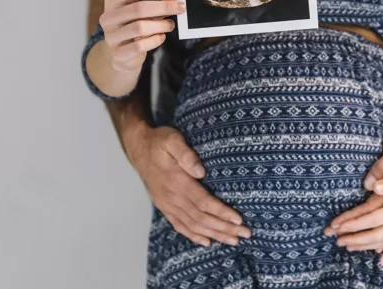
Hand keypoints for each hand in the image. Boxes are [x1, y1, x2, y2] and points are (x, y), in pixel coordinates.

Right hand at [100, 0, 183, 72]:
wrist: (121, 55)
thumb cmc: (133, 28)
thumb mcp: (139, 13)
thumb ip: (153, 4)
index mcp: (112, 1)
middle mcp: (108, 17)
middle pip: (139, 7)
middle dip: (164, 6)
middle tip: (180, 8)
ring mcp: (111, 36)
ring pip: (140, 27)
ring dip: (161, 25)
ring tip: (170, 25)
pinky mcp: (118, 54)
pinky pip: (140, 46)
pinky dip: (155, 40)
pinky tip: (161, 37)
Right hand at [128, 125, 250, 246]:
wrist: (138, 147)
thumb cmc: (158, 141)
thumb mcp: (172, 139)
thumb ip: (186, 154)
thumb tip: (201, 171)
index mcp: (177, 181)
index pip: (203, 202)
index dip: (222, 212)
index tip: (238, 220)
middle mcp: (172, 197)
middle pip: (201, 218)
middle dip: (224, 228)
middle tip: (244, 234)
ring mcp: (167, 204)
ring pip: (193, 225)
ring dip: (214, 234)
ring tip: (232, 240)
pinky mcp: (163, 206)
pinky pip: (179, 225)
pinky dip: (193, 235)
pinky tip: (206, 241)